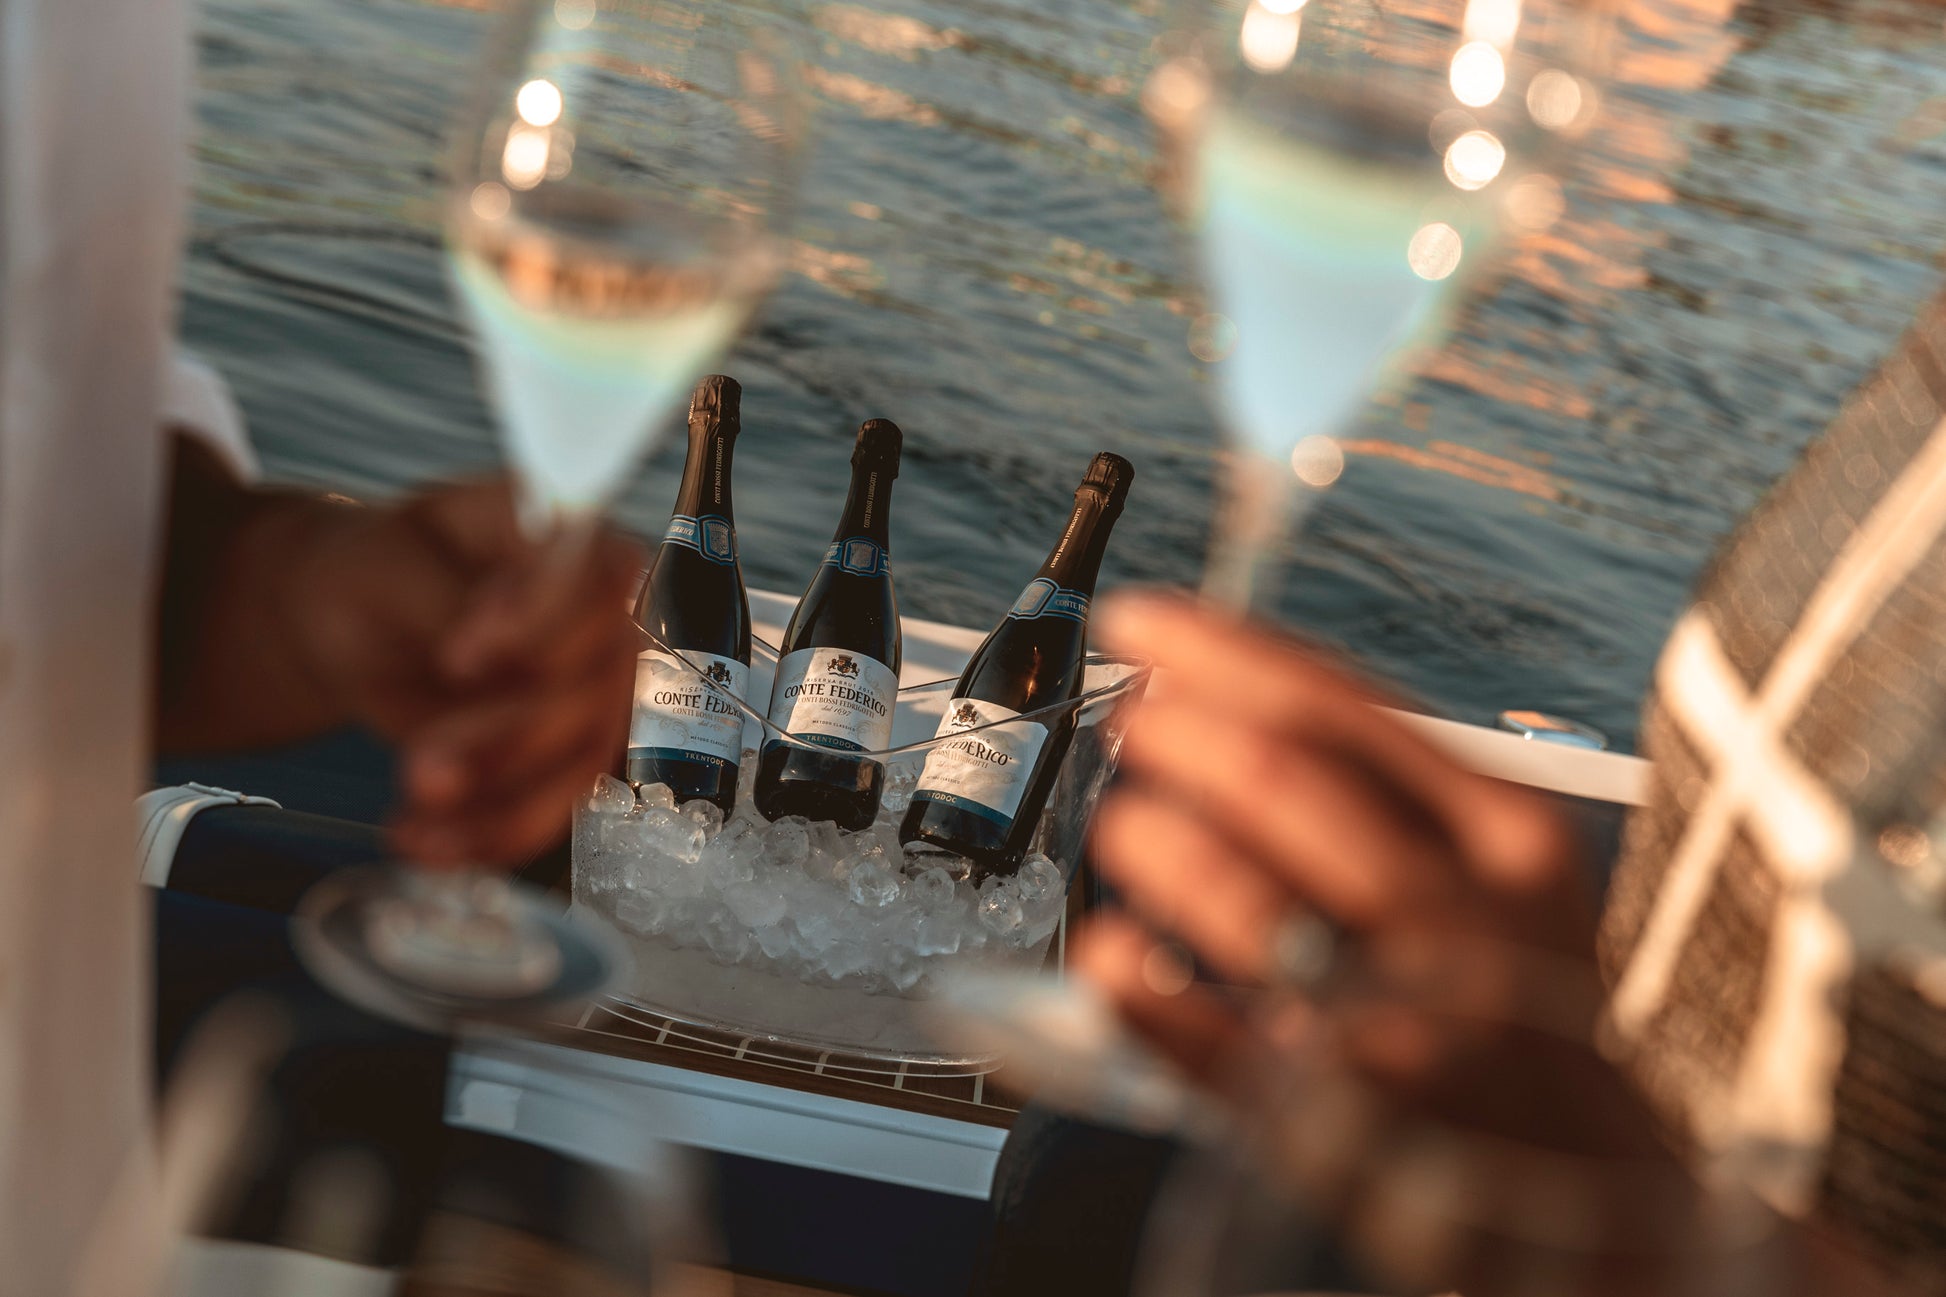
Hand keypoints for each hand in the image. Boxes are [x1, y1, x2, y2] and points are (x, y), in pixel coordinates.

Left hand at [273, 480, 640, 866]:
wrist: (351, 620)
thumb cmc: (376, 571)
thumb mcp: (386, 565)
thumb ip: (439, 601)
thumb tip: (478, 667)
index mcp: (565, 537)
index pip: (601, 575)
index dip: (544, 623)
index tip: (458, 656)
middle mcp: (597, 617)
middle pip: (597, 685)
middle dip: (511, 738)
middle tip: (422, 766)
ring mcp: (587, 691)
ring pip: (581, 759)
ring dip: (502, 806)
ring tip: (411, 825)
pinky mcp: (559, 754)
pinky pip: (550, 806)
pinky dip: (489, 838)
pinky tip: (426, 843)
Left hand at [1078, 590, 1601, 1103]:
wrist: (1606, 1202)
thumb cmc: (1533, 1010)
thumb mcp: (1515, 882)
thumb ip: (1402, 794)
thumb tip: (1231, 703)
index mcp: (1510, 839)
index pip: (1340, 706)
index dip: (1218, 650)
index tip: (1140, 621)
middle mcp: (1463, 921)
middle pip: (1282, 782)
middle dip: (1177, 735)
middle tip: (1127, 722)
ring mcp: (1402, 1023)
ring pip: (1241, 897)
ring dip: (1155, 843)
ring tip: (1125, 824)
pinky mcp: (1340, 1123)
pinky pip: (1210, 1043)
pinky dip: (1143, 992)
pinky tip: (1108, 956)